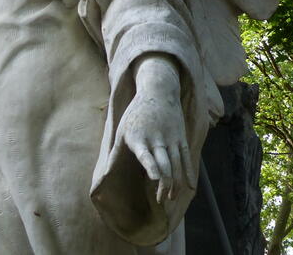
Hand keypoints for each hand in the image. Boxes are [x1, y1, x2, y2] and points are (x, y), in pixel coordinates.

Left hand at [118, 55, 192, 203]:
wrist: (158, 91)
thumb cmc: (136, 114)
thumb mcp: (122, 130)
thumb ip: (115, 154)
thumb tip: (103, 176)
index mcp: (139, 138)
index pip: (145, 154)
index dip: (151, 166)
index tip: (155, 178)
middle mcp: (156, 138)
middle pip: (164, 164)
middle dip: (164, 184)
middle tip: (160, 200)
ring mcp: (171, 137)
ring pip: (177, 164)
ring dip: (176, 183)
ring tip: (170, 197)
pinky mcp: (180, 137)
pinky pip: (186, 158)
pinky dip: (188, 173)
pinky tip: (190, 187)